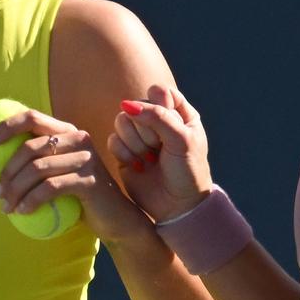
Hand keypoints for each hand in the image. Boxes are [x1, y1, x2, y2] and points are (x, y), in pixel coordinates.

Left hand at [0, 106, 146, 241]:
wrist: (116, 220)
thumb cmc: (80, 197)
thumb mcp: (59, 173)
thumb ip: (39, 161)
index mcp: (67, 132)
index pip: (33, 118)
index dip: (7, 126)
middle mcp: (78, 139)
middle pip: (30, 148)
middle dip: (7, 172)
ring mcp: (86, 159)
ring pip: (37, 169)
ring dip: (15, 190)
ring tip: (6, 207)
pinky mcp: (89, 180)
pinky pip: (50, 187)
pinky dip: (31, 200)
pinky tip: (22, 211)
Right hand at [110, 84, 212, 221]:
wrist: (177, 207)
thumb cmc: (187, 172)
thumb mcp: (181, 140)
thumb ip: (157, 117)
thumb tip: (126, 105)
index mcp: (179, 114)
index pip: (159, 92)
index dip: (158, 106)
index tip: (169, 126)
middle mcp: (157, 122)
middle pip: (137, 105)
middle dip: (146, 130)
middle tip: (159, 149)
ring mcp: (139, 136)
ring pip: (121, 121)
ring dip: (135, 142)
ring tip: (149, 159)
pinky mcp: (124, 152)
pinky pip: (112, 140)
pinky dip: (124, 154)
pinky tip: (138, 167)